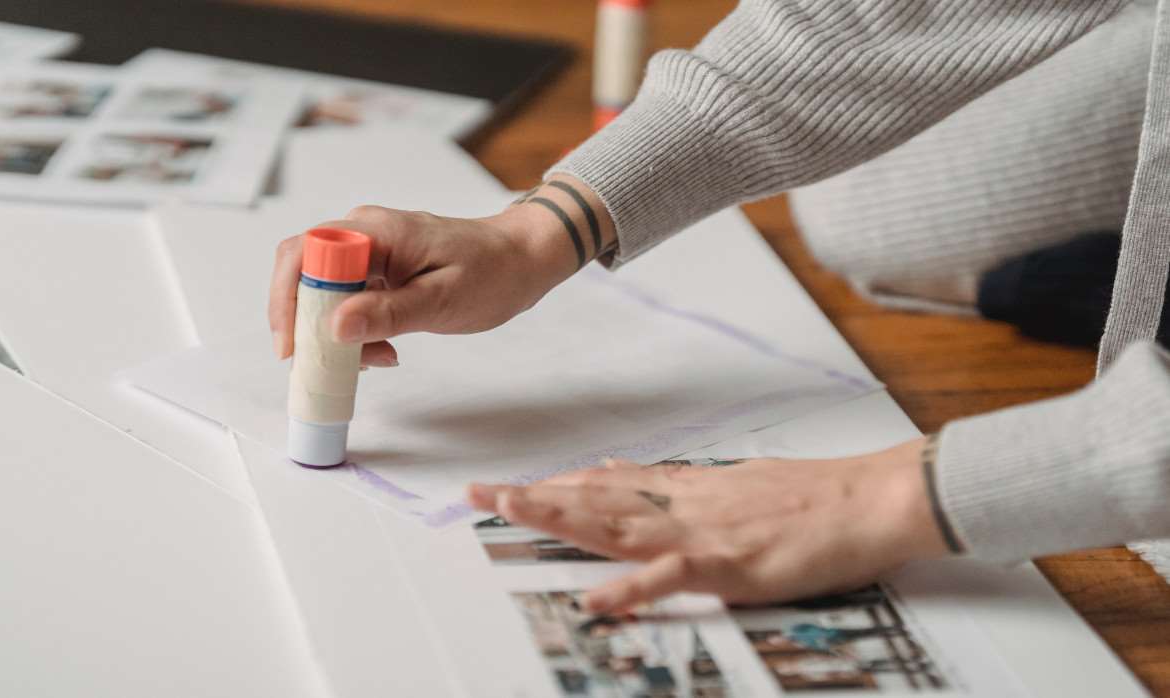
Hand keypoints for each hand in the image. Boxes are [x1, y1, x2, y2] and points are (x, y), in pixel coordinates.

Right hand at [268, 175, 613, 363]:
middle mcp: (364, 233)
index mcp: (376, 230)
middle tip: (328, 365)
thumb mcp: (443, 300)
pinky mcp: (378, 270)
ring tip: (376, 359)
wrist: (522, 260)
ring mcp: (370, 251)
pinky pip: (347, 300)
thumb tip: (335, 327)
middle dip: (307, 324)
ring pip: (323, 292)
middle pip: (303, 273)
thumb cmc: (493, 273)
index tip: (294, 347)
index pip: (304, 253)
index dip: (288, 300)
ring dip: (336, 333)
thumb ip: (388, 313)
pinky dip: (356, 331)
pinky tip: (384, 350)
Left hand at [467, 437, 949, 612]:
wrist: (868, 498)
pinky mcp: (731, 564)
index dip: (556, 485)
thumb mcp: (737, 483)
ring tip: (511, 511)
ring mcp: (703, 532)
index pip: (607, 483)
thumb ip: (683, 487)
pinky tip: (597, 597)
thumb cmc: (811, 497)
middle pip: (596, 498)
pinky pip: (672, 577)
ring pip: (618, 523)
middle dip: (535, 497)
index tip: (512, 486)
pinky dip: (632, 587)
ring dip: (561, 517)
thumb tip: (632, 475)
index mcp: (687, 490)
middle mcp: (683, 504)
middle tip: (479, 492)